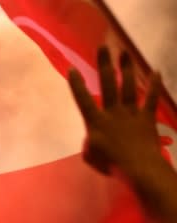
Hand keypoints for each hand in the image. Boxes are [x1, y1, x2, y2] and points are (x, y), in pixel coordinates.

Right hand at [68, 46, 163, 176]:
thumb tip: (92, 137)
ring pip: (129, 87)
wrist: (138, 169)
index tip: (72, 68)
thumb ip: (89, 143)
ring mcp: (131, 113)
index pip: (83, 100)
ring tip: (125, 53)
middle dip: (105, 64)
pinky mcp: (147, 118)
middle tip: (103, 47)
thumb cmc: (111, 165)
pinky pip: (151, 99)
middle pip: (108, 84)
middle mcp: (113, 113)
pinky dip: (155, 85)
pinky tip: (156, 71)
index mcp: (96, 123)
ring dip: (127, 69)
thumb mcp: (91, 157)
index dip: (77, 85)